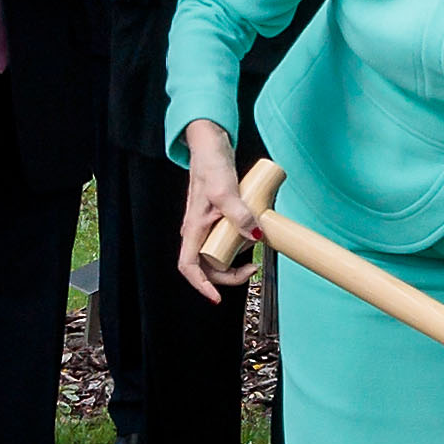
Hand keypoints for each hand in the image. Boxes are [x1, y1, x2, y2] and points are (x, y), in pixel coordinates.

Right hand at [175, 126, 260, 298]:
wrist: (211, 146)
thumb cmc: (210, 165)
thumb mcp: (226, 190)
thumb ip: (239, 214)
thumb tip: (253, 236)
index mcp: (194, 228)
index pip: (189, 266)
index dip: (201, 285)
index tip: (216, 298)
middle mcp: (198, 231)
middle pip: (208, 265)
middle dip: (229, 274)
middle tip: (252, 269)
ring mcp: (207, 225)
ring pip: (219, 253)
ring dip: (236, 258)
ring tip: (255, 248)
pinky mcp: (218, 218)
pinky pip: (227, 238)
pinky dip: (240, 242)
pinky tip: (253, 233)